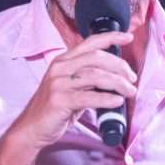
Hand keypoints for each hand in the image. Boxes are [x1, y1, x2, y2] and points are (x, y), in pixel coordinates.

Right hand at [10, 31, 137, 148]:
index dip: (111, 37)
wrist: (32, 128)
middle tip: (132, 79)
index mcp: (63, 60)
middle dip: (120, 67)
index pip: (90, 42)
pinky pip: (89, 97)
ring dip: (118, 83)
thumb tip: (116, 77)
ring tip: (130, 92)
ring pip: (96, 76)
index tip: (128, 37)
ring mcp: (58, 83)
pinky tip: (117, 101)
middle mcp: (60, 68)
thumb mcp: (71, 86)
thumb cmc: (55, 108)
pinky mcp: (60, 100)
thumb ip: (88, 78)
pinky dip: (107, 98)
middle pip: (97, 58)